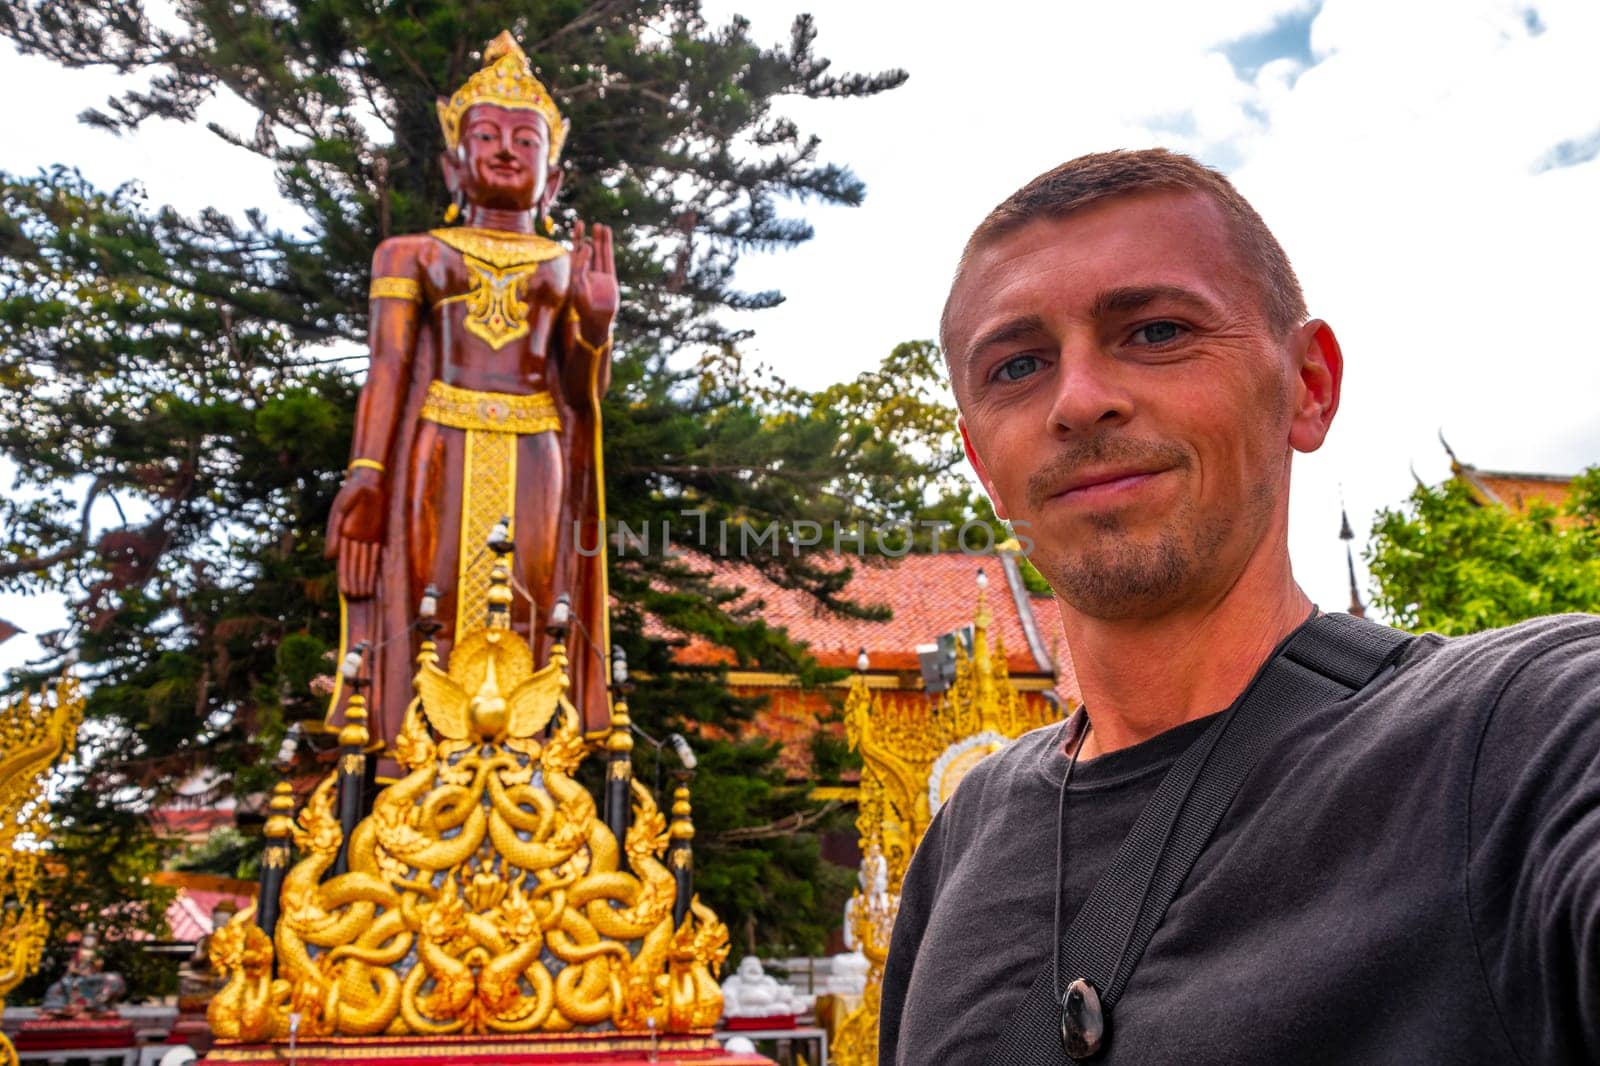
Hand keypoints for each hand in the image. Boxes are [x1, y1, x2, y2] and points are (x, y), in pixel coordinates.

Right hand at [325, 468, 384, 598]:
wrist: (367, 482)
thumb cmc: (350, 493)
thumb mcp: (339, 511)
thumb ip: (333, 534)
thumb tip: (329, 558)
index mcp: (341, 535)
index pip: (343, 561)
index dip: (345, 576)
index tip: (344, 592)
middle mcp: (353, 540)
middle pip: (354, 565)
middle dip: (355, 581)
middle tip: (355, 599)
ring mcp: (366, 538)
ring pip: (365, 563)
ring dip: (364, 578)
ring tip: (363, 595)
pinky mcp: (378, 534)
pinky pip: (376, 554)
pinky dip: (374, 566)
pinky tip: (373, 579)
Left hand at [570, 220, 618, 342]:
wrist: (596, 321)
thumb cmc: (583, 307)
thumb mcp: (578, 285)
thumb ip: (581, 267)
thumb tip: (586, 246)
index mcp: (575, 274)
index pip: (575, 252)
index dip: (576, 239)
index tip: (578, 225)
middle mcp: (586, 272)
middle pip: (585, 250)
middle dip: (584, 237)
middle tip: (582, 222)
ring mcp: (598, 274)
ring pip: (598, 253)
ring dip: (599, 240)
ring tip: (601, 226)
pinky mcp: (609, 278)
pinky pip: (608, 260)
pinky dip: (607, 249)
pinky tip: (608, 238)